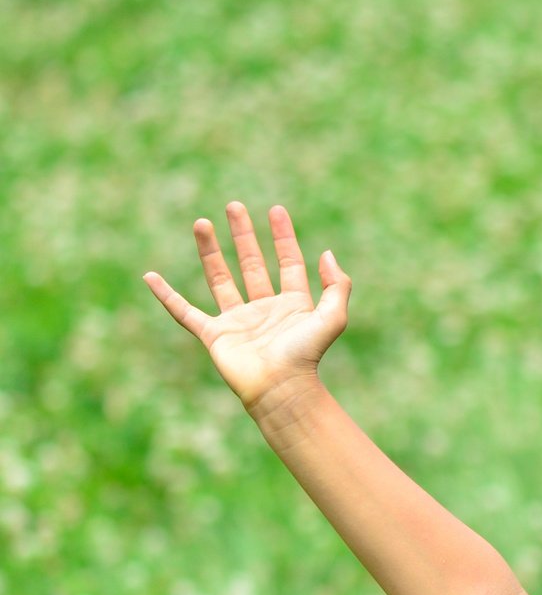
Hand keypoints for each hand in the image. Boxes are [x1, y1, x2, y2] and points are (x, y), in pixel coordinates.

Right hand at [143, 202, 352, 416]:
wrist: (281, 388)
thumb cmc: (307, 356)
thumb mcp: (333, 317)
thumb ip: (337, 285)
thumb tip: (326, 252)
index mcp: (293, 304)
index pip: (288, 262)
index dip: (283, 237)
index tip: (275, 210)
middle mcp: (265, 309)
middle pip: (252, 264)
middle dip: (243, 235)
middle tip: (234, 206)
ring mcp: (238, 321)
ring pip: (220, 278)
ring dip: (210, 251)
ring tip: (201, 222)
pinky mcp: (214, 335)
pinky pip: (184, 311)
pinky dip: (166, 295)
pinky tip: (150, 276)